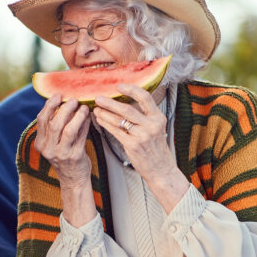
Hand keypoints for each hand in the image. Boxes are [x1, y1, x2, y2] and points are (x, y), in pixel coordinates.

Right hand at [34, 94, 91, 187]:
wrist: (73, 180)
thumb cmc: (64, 156)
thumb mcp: (54, 143)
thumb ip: (54, 126)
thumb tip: (63, 102)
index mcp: (40, 144)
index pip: (41, 120)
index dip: (49, 106)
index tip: (58, 96)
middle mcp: (48, 149)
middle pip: (54, 123)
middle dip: (64, 108)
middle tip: (73, 100)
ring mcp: (61, 154)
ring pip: (68, 129)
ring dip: (76, 115)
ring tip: (83, 107)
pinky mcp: (75, 156)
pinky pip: (81, 136)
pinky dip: (85, 124)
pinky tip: (88, 118)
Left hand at [94, 85, 189, 212]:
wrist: (161, 170)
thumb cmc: (156, 149)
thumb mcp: (157, 129)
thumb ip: (145, 117)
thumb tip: (126, 104)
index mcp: (158, 118)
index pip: (145, 97)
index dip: (131, 89)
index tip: (119, 86)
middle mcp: (151, 125)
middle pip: (127, 108)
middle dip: (110, 102)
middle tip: (98, 98)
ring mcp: (142, 135)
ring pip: (119, 120)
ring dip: (105, 113)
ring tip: (96, 109)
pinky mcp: (133, 145)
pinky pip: (115, 131)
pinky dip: (106, 124)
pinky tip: (100, 120)